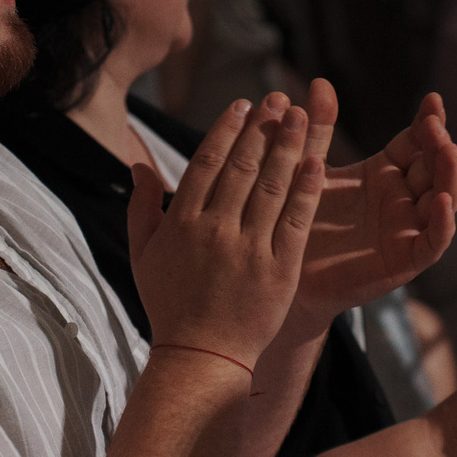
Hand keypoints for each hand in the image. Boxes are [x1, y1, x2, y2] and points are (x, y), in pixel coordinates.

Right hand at [128, 95, 325, 368]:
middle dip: (262, 128)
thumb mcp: (143, 254)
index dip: (226, 129)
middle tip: (278, 99)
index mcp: (183, 223)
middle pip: (242, 167)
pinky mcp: (280, 269)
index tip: (243, 104)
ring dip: (287, 147)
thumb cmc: (169, 304)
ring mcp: (250, 249)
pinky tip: (317, 163)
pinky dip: (307, 190)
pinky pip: (296, 221)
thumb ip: (141, 207)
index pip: (207, 163)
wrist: (202, 356)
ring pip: (271, 186)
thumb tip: (138, 165)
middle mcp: (216, 230)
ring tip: (301, 117)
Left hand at [294, 87, 456, 332]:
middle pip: (434, 166)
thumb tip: (319, 81)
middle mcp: (402, 198)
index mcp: (384, 172)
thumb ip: (316, 130)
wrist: (282, 269)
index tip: (433, 100)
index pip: (416, 142)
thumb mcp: (308, 168)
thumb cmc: (296, 217)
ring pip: (443, 199)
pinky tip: (441, 200)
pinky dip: (442, 221)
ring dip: (449, 176)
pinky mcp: (407, 260)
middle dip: (439, 144)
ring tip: (448, 151)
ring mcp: (408, 228)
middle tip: (435, 126)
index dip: (427, 122)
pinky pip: (433, 241)